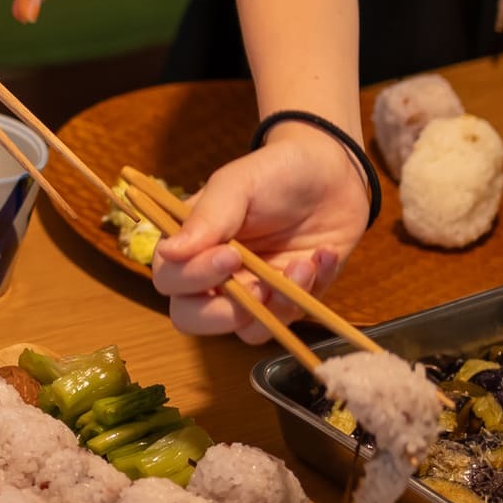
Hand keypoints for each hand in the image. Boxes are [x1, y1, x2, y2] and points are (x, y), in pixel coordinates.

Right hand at [149, 124, 370, 340]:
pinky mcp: (289, 300)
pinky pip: (291, 319)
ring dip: (277, 306)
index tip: (230, 255)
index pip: (169, 277)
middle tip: (258, 286)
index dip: (192, 277)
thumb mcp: (237, 185)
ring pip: (246, 331)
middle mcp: (215, 273)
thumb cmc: (276, 171)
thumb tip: (168, 251)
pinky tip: (322, 256)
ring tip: (303, 265)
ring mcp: (253, 291)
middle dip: (224, 314)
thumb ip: (206, 219)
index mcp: (192, 241)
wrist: (334, 172)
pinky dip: (310, 291)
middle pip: (192, 318)